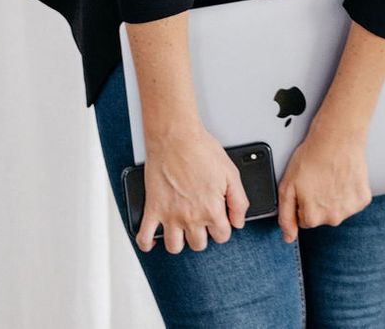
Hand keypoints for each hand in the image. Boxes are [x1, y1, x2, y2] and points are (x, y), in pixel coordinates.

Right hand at [134, 124, 247, 254]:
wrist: (176, 138)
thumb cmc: (202, 151)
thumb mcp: (232, 174)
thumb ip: (239, 201)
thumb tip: (239, 222)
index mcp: (212, 209)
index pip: (222, 236)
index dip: (223, 229)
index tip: (221, 222)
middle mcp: (191, 217)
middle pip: (199, 244)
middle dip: (204, 236)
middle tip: (202, 223)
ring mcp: (170, 216)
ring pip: (175, 246)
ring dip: (180, 242)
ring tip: (183, 231)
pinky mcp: (153, 210)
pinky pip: (145, 237)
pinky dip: (147, 243)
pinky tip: (152, 242)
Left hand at [277, 122, 373, 242]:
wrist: (338, 138)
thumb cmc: (312, 157)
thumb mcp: (287, 186)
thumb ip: (286, 216)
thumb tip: (288, 237)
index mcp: (312, 218)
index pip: (304, 220)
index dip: (303, 202)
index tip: (306, 187)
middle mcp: (333, 218)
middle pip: (322, 217)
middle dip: (319, 202)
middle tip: (318, 180)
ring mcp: (350, 209)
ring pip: (338, 209)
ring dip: (334, 198)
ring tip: (331, 176)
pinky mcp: (363, 198)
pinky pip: (353, 201)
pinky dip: (349, 192)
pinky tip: (343, 177)